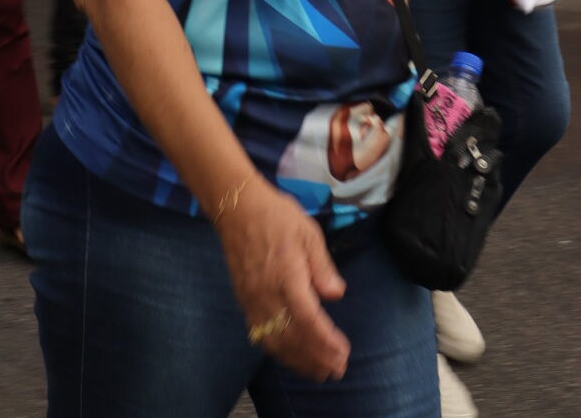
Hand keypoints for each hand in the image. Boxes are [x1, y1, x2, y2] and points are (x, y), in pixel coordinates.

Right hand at [215, 178, 349, 380]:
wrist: (238, 209)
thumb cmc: (277, 216)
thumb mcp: (308, 232)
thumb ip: (322, 266)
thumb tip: (336, 294)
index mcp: (287, 276)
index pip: (308, 318)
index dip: (325, 341)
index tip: (342, 353)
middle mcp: (267, 294)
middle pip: (292, 337)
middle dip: (316, 357)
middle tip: (337, 369)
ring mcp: (253, 301)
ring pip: (275, 342)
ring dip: (298, 360)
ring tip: (319, 371)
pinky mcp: (244, 301)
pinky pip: (261, 335)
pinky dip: (279, 351)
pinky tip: (292, 356)